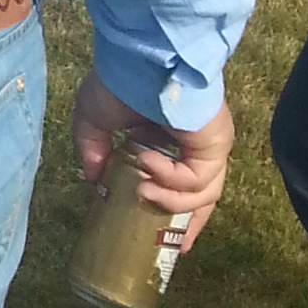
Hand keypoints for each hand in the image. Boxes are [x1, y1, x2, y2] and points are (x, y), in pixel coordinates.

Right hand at [70, 65, 235, 254]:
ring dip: (171, 202)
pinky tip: (148, 164)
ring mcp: (210, 146)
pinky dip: (172, 180)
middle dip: (187, 222)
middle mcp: (196, 144)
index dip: (174, 209)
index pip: (183, 181)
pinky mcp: (215, 146)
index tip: (163, 238)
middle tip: (172, 247)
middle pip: (203, 197)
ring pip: (204, 195)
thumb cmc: (119, 84)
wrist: (139, 60)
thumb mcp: (93, 122)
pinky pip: (197, 180)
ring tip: (142, 192)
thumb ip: (93, 152)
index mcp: (171, 137)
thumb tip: (96, 186)